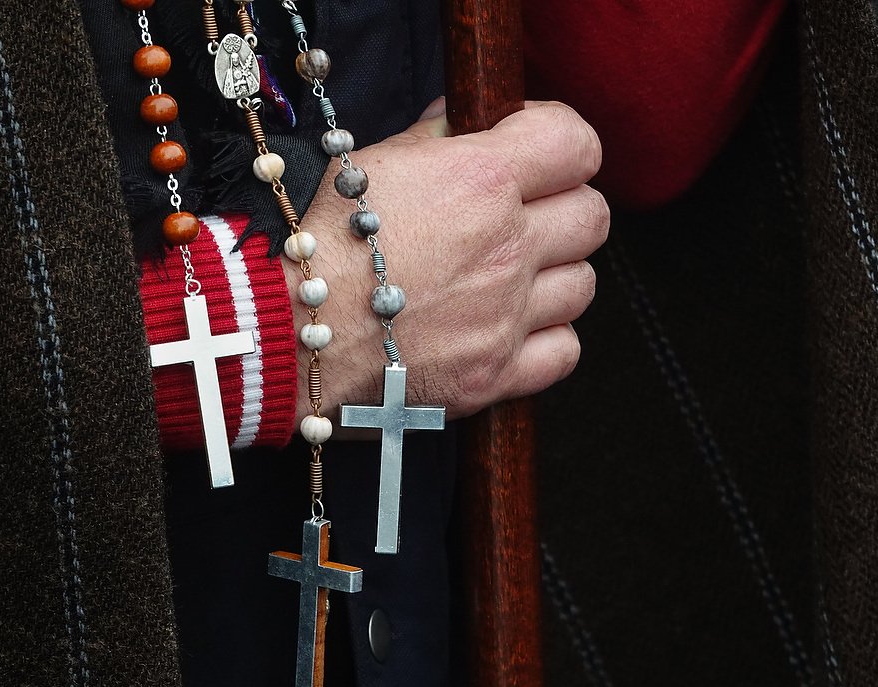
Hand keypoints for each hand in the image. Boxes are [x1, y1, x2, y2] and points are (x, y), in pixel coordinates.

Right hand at [290, 98, 606, 420]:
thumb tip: (466, 123)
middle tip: (523, 219)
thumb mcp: (371, 164)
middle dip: (562, 209)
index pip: (577, 144)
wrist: (286, 331)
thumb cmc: (320, 244)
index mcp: (482, 181)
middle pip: (592, 216)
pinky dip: (547, 339)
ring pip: (583, 285)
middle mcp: (507, 247)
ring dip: (554, 276)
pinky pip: (565, 350)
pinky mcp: (495, 373)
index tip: (536, 154)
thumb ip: (436, 139)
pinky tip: (510, 328)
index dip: (560, 144)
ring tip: (508, 278)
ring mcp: (506, 315)